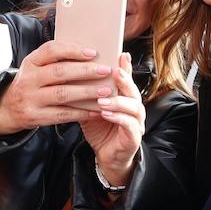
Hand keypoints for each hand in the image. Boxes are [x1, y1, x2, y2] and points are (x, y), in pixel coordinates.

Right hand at [0, 40, 112, 134]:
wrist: (7, 109)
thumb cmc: (32, 85)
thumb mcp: (36, 69)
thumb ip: (56, 62)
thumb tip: (90, 55)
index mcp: (30, 62)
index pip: (50, 50)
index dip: (72, 50)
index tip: (92, 52)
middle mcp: (29, 79)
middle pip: (59, 72)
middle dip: (85, 71)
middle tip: (106, 70)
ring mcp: (30, 99)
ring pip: (62, 94)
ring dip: (86, 92)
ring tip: (106, 91)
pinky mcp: (35, 116)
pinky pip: (61, 114)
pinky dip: (81, 113)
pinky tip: (96, 111)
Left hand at [81, 52, 144, 189]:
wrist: (106, 155)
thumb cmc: (100, 128)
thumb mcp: (92, 106)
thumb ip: (89, 91)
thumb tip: (73, 71)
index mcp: (125, 97)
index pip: (126, 79)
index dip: (125, 67)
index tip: (120, 54)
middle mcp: (134, 107)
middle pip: (133, 90)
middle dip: (124, 80)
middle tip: (114, 72)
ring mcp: (137, 122)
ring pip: (134, 107)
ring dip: (118, 102)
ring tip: (103, 99)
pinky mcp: (134, 138)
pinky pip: (129, 125)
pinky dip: (118, 118)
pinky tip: (105, 114)